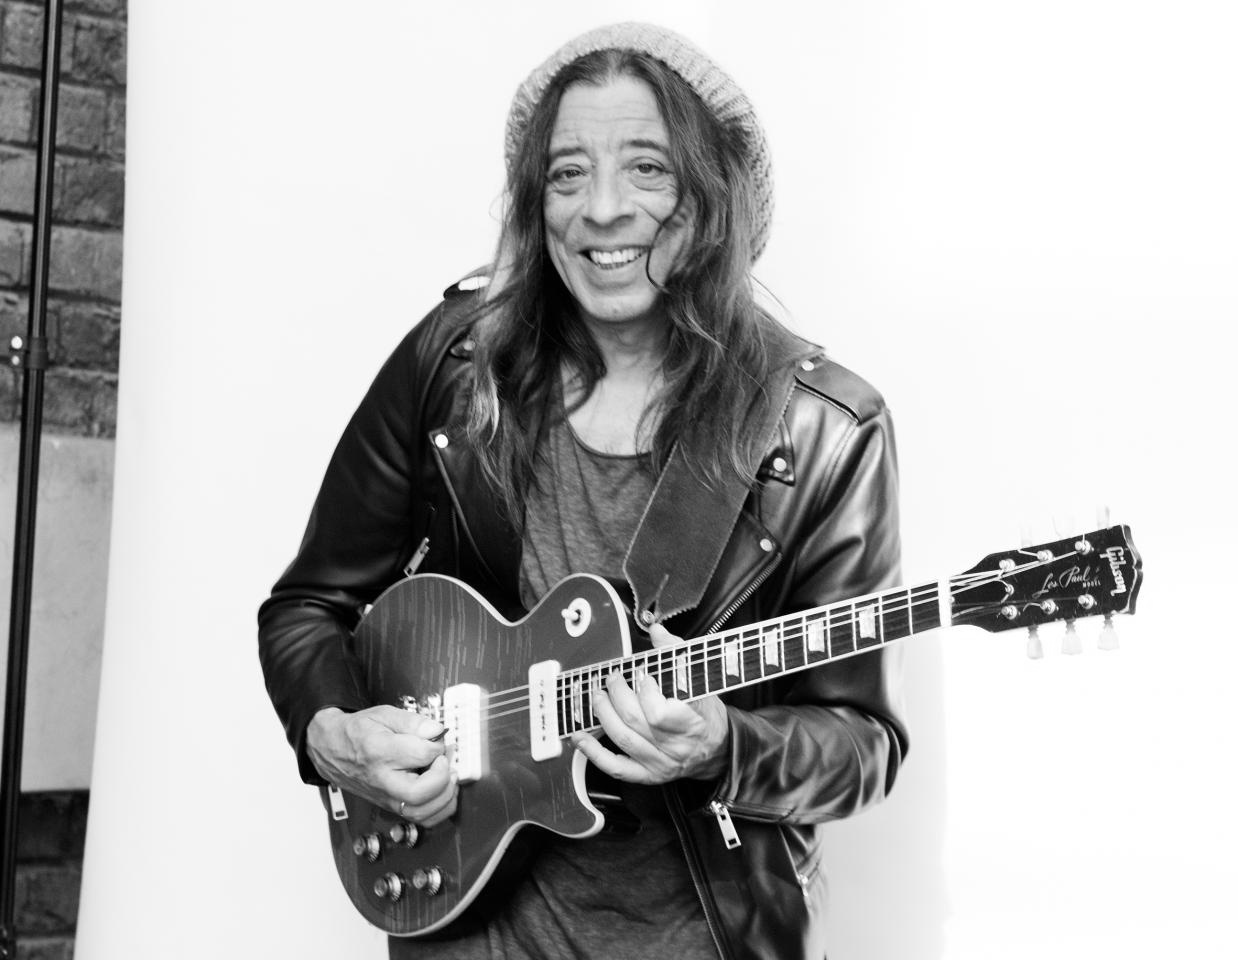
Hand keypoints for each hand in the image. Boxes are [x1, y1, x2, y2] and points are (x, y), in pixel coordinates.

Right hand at [306, 705, 457, 825]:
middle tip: (443, 761)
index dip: (437, 745)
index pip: (420, 755)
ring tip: (447, 776)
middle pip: (418, 793)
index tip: (437, 739)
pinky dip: (439, 810)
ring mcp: (386, 797)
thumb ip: (413, 722)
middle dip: (441, 777)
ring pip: (421, 813)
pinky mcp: (390, 806)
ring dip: (444, 796)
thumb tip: (437, 732)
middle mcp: (382, 780)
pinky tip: (443, 791)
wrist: (331, 749)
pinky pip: (420, 819)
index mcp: (380, 752)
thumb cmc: (358, 732)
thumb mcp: (384, 714)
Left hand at [571, 623, 729, 783]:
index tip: (643, 675)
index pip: (660, 713)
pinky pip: (616, 767)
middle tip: (613, 678)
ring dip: (604, 714)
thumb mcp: (701, 682)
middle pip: (635, 721)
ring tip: (598, 696)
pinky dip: (594, 752)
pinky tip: (580, 737)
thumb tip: (656, 631)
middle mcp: (675, 745)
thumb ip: (677, 653)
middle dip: (617, 694)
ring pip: (623, 739)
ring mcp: (660, 762)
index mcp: (692, 722)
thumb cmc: (707, 714)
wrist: (717, 750)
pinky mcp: (648, 774)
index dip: (645, 692)